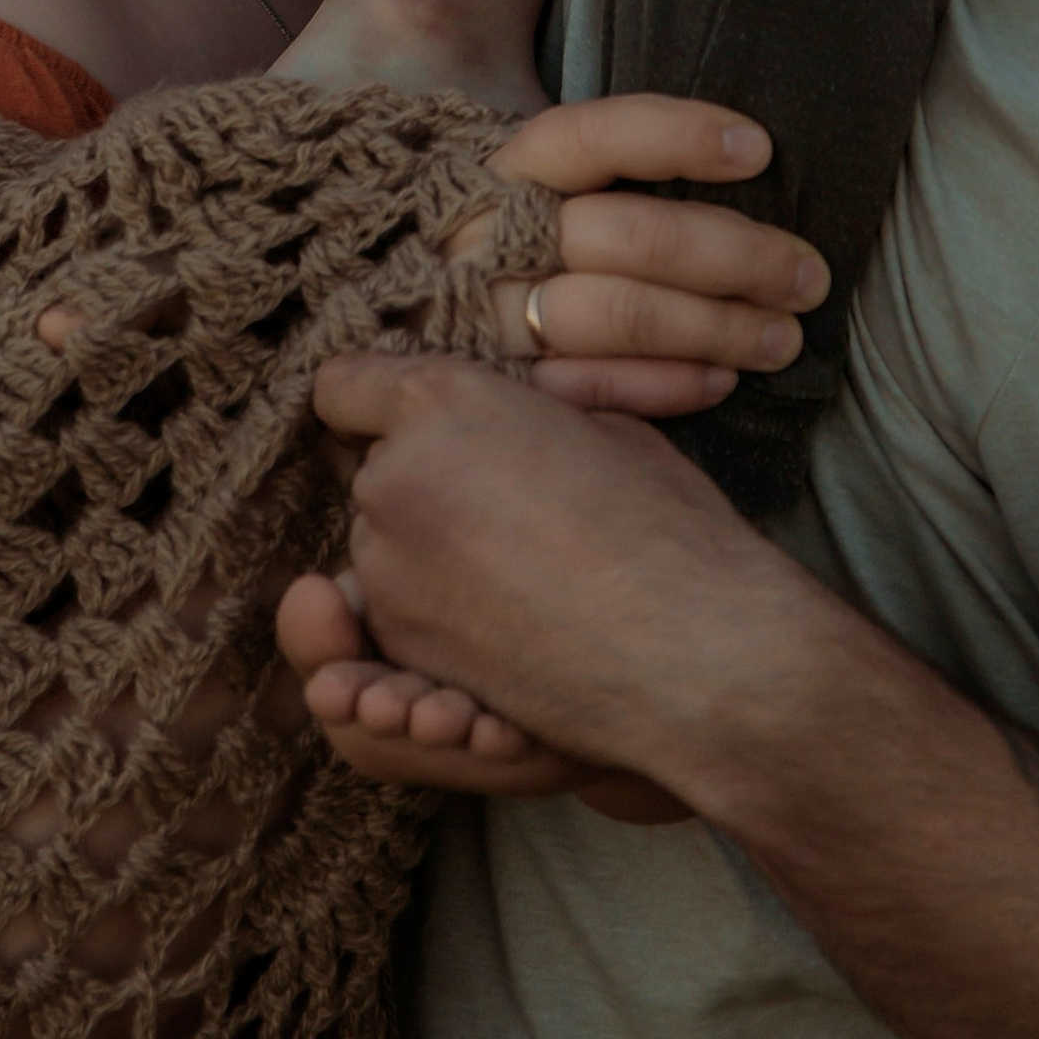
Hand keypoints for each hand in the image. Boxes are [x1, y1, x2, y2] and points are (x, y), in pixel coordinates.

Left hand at [305, 350, 837, 802]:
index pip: (345, 386)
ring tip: (519, 575)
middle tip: (504, 509)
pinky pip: (397, 614)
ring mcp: (387, 573)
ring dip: (428, 554)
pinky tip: (512, 625)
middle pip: (374, 470)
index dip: (378, 403)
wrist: (694, 652)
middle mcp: (392, 481)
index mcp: (440, 403)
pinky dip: (437, 616)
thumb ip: (517, 414)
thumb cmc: (666, 526)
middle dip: (423, 484)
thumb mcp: (598, 422)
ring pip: (383, 546)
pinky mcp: (402, 649)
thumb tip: (499, 418)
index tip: (418, 426)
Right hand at [463, 92, 823, 417]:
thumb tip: (737, 152)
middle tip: (807, 276)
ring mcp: (485, 317)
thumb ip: (599, 166)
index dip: (676, 136)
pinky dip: (664, 386)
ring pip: (618, 314)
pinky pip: (592, 390)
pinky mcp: (494, 387)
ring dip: (715, 326)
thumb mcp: (524, 181)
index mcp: (501, 171)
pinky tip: (721, 380)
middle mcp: (487, 238)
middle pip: (628, 235)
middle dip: (734, 254)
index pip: (591, 138)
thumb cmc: (499, 237)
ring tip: (784, 337)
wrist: (386, 318)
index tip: (760, 150)